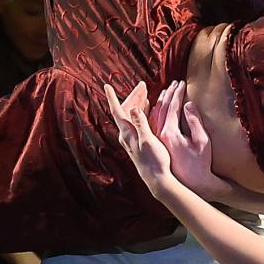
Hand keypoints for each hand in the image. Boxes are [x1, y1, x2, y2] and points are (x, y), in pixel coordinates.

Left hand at [104, 81, 174, 196]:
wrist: (156, 178)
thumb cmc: (154, 161)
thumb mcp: (148, 140)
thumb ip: (141, 124)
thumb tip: (134, 108)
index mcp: (127, 133)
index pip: (117, 111)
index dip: (112, 97)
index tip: (107, 85)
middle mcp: (126, 134)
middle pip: (126, 110)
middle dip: (134, 96)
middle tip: (143, 85)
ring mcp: (131, 138)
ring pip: (131, 115)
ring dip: (138, 102)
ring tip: (146, 91)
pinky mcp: (137, 141)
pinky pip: (136, 121)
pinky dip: (141, 111)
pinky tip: (147, 107)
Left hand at [149, 80, 227, 199]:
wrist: (192, 184)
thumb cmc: (200, 164)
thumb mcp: (202, 142)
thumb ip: (194, 121)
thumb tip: (188, 104)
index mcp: (169, 133)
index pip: (170, 107)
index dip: (177, 93)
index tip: (182, 82)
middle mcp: (159, 135)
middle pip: (160, 108)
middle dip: (168, 94)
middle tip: (175, 83)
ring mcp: (156, 141)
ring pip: (153, 115)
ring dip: (160, 101)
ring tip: (166, 91)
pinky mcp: (157, 145)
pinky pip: (151, 124)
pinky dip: (153, 112)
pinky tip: (155, 107)